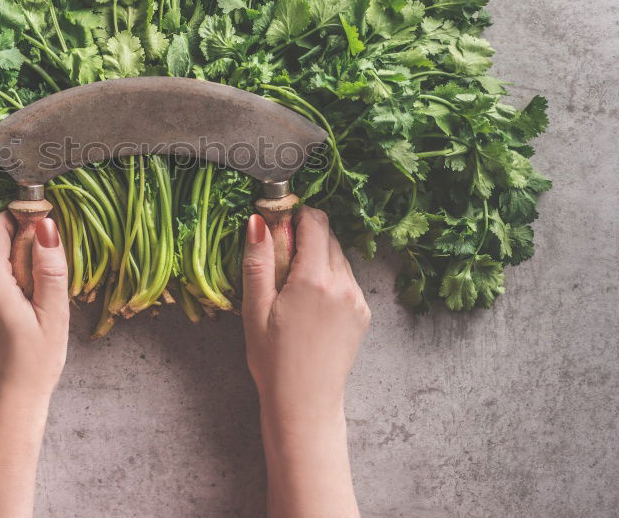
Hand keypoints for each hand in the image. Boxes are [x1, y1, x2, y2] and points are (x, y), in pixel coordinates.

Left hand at [0, 212, 69, 411]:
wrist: (5, 404)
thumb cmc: (36, 363)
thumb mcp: (54, 314)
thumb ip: (49, 265)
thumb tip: (45, 224)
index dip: (13, 221)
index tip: (34, 234)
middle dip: (8, 243)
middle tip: (32, 271)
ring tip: (20, 293)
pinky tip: (3, 307)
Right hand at [242, 206, 370, 416]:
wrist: (304, 402)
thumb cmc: (273, 359)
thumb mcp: (255, 308)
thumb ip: (258, 261)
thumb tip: (258, 220)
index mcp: (314, 279)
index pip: (315, 223)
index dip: (297, 216)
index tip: (279, 224)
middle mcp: (342, 284)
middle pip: (329, 237)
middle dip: (305, 238)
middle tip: (280, 260)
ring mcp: (357, 299)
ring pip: (339, 257)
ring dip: (318, 257)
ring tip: (293, 286)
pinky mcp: (363, 313)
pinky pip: (347, 280)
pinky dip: (330, 278)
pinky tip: (310, 302)